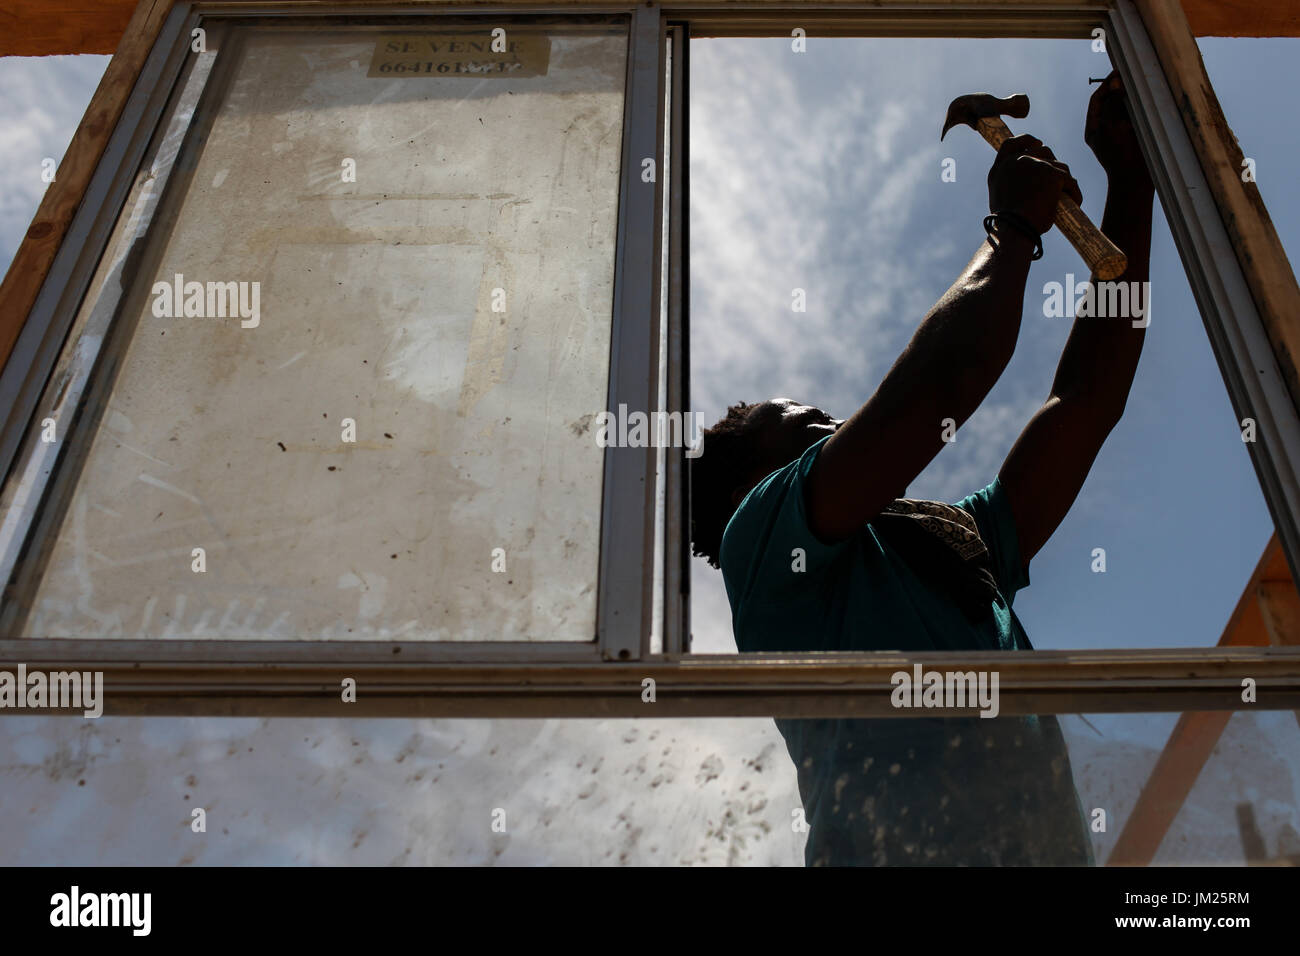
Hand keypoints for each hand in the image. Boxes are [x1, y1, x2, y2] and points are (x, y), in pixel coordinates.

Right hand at [987, 133, 1082, 235]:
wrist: (1014, 229)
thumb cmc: (1009, 223)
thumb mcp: (1002, 198)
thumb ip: (1012, 185)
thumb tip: (1028, 187)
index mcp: (1000, 168)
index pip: (1012, 144)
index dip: (1027, 140)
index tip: (1038, 142)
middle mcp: (1016, 161)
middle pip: (1043, 150)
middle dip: (1053, 161)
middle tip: (1058, 175)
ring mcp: (1036, 165)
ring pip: (1060, 166)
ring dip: (1064, 180)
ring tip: (1065, 197)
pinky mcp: (1053, 174)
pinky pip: (1070, 181)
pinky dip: (1074, 193)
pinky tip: (1074, 202)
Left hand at [1085, 70, 1152, 189]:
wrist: (1136, 179)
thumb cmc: (1119, 155)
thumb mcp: (1112, 127)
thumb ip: (1112, 103)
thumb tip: (1115, 81)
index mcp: (1094, 128)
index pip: (1097, 100)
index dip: (1107, 84)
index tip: (1118, 71)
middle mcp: (1107, 128)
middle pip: (1112, 100)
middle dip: (1120, 87)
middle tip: (1132, 73)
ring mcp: (1122, 131)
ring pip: (1125, 106)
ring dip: (1132, 94)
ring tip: (1141, 82)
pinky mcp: (1136, 133)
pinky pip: (1137, 114)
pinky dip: (1141, 104)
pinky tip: (1149, 96)